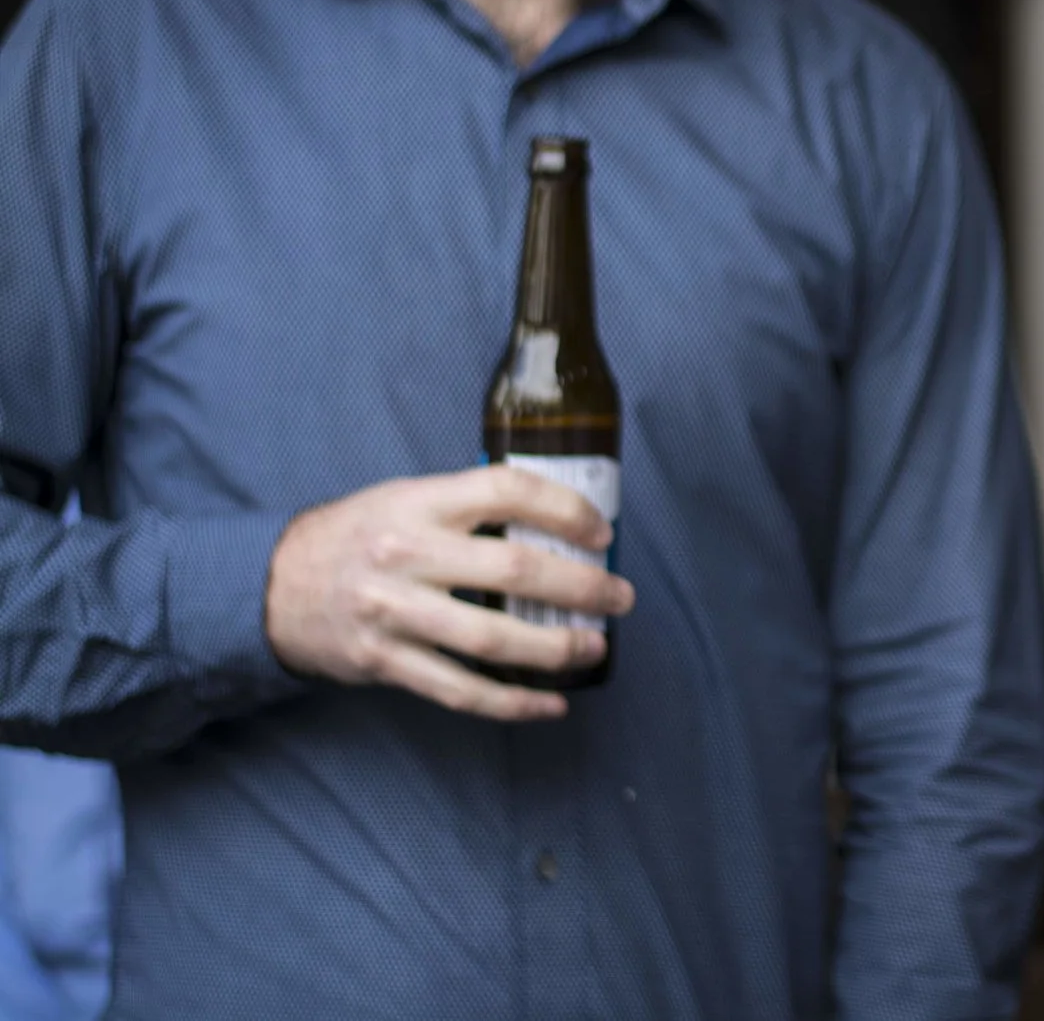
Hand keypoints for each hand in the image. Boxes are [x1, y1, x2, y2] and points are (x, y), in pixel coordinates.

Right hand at [264, 465, 635, 720]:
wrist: (271, 587)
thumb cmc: (357, 536)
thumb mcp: (405, 498)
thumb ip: (468, 506)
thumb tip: (557, 520)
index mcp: (417, 504)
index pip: (506, 491)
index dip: (565, 508)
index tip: (600, 532)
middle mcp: (405, 556)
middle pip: (512, 571)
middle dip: (580, 586)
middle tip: (620, 597)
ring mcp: (393, 613)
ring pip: (492, 640)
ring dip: (555, 648)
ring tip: (595, 647)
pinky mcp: (384, 663)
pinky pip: (460, 691)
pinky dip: (512, 702)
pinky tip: (552, 703)